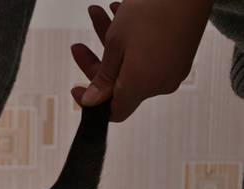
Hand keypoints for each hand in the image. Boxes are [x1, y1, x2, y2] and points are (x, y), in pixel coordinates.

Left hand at [71, 0, 213, 121]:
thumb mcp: (116, 44)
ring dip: (111, 45)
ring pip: (131, 67)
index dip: (93, 103)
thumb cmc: (153, 10)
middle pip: (119, 85)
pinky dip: (132, 45)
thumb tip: (91, 102)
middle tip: (78, 46)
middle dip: (97, 63)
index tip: (77, 89)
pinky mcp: (179, 59)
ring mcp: (172, 72)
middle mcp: (160, 85)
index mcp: (142, 86)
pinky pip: (148, 60)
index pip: (114, 112)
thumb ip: (102, 77)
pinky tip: (120, 17)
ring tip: (98, 16)